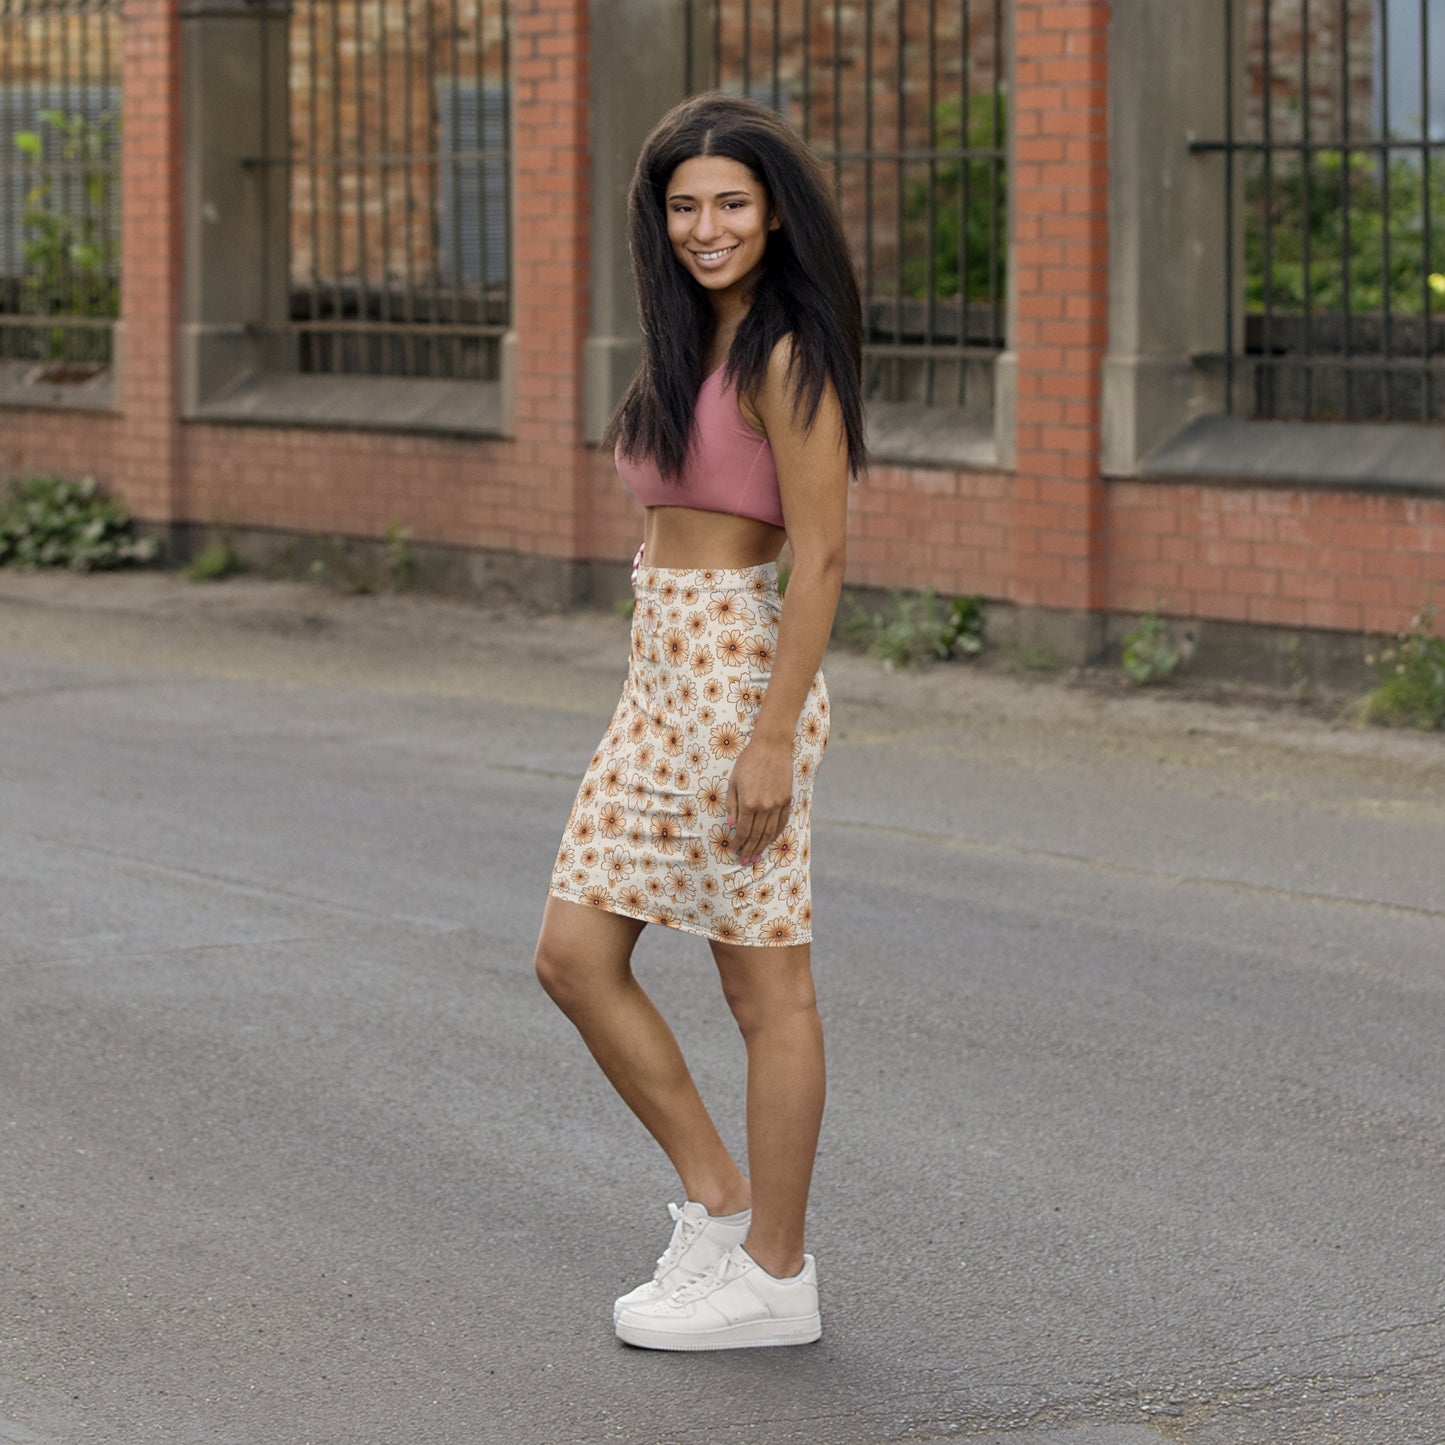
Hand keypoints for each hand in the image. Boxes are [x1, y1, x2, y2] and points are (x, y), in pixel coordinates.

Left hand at [723, 737, 792, 864]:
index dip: (738, 843)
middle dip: (749, 850)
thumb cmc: (748, 762)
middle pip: (756, 835)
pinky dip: (776, 834)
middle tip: (744, 861)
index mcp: (749, 803)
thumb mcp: (733, 782)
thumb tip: (730, 826)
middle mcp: (764, 807)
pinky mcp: (787, 800)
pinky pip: (781, 822)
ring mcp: (778, 804)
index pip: (742, 831)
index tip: (734, 851)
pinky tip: (770, 840)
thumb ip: (732, 805)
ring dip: (762, 846)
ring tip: (756, 856)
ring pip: (770, 832)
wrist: (771, 747)